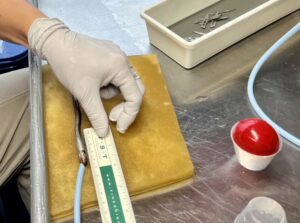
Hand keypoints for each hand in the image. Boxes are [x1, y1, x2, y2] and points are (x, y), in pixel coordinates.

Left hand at [28, 18, 143, 136]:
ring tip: (94, 91)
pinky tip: (95, 82)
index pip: (135, 96)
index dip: (129, 115)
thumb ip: (97, 115)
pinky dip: (109, 83)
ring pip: (124, 83)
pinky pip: (117, 74)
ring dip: (112, 92)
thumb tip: (103, 133)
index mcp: (120, 67)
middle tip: (111, 116)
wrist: (54, 42)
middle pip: (135, 89)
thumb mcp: (84, 93)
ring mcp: (118, 54)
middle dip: (124, 105)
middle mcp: (123, 59)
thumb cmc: (69, 64)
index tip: (119, 127)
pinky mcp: (111, 53)